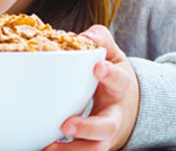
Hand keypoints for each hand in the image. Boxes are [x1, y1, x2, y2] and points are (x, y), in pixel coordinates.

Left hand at [45, 25, 139, 150]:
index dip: (109, 75)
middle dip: (88, 128)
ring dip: (73, 150)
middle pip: (107, 126)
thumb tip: (84, 36)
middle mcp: (115, 115)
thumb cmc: (114, 78)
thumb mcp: (113, 56)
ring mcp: (104, 135)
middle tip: (67, 125)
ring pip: (95, 148)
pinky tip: (45, 150)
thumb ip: (101, 41)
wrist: (130, 108)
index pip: (118, 80)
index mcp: (120, 88)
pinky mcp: (94, 146)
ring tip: (50, 148)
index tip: (97, 67)